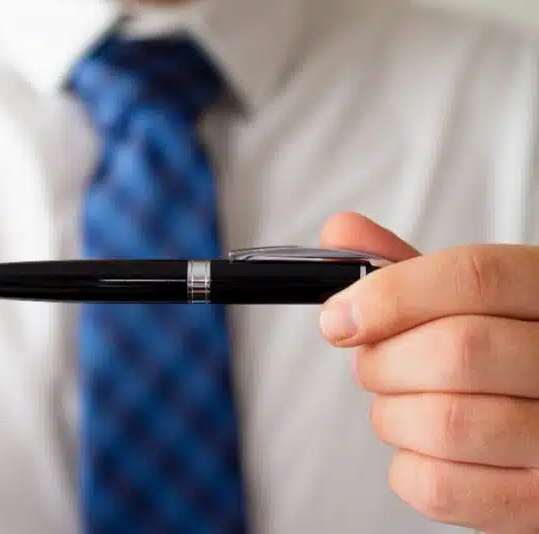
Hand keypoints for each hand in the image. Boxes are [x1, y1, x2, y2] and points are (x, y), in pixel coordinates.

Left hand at [318, 212, 538, 532]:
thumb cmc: (502, 353)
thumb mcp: (469, 301)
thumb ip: (407, 270)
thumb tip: (340, 233)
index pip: (473, 278)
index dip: (390, 295)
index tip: (338, 318)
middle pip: (456, 351)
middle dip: (384, 361)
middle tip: (373, 362)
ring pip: (445, 423)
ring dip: (391, 415)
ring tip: (401, 404)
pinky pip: (442, 488)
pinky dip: (406, 468)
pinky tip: (422, 449)